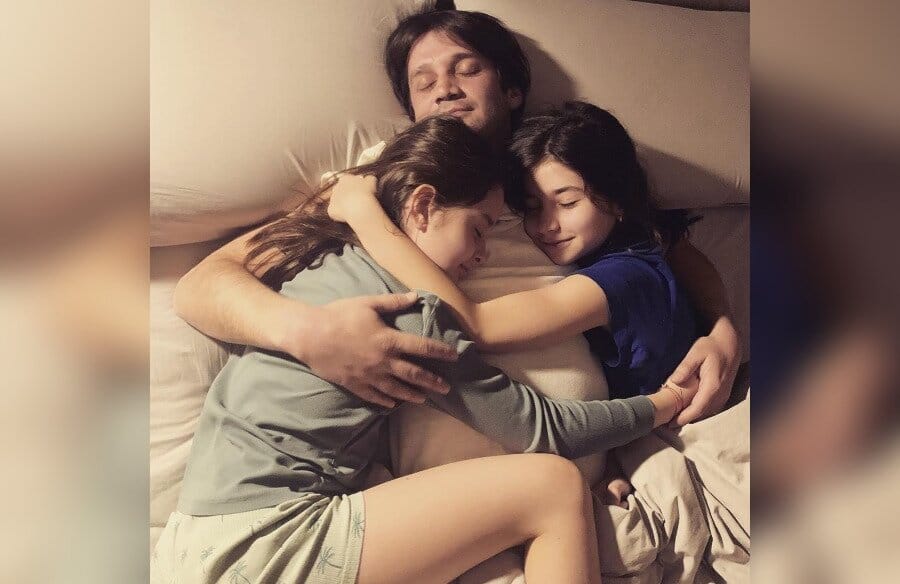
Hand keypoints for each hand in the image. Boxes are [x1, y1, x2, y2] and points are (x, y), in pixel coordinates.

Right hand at [277, 291, 457, 407]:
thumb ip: (393, 302)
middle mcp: (383, 361)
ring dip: (412, 394)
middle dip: (432, 381)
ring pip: (396, 389)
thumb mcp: (368, 303)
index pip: (422, 347)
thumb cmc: (339, 315)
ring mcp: (369, 375)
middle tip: (446, 389)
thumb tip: (416, 296)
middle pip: (413, 374)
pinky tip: (393, 403)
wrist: (310, 335)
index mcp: (388, 340)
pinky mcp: (354, 384)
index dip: (440, 351)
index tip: (454, 356)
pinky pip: (374, 395)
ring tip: (425, 399)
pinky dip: (385, 400)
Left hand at [327, 173, 377, 222]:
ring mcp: (332, 198)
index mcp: (345, 178)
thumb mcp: (371, 181)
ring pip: (338, 201)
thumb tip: (368, 180)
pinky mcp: (331, 209)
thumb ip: (368, 179)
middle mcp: (336, 187)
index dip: (354, 186)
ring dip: (344, 205)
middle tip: (357, 200)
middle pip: (341, 191)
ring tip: (354, 209)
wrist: (360, 206)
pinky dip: (341, 215)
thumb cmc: (366, 192)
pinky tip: (349, 216)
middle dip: (348, 195)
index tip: (360, 191)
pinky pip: (336, 212)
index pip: (348, 180)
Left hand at [670, 317, 741, 424]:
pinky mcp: (722, 395)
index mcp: (713, 386)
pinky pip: (710, 407)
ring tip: (674, 418)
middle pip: (701, 413)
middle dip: (685, 419)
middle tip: (667, 423)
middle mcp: (720, 394)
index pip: (698, 408)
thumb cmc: (711, 347)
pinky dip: (698, 411)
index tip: (671, 423)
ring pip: (706, 412)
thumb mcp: (696, 352)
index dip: (685, 417)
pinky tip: (686, 409)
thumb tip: (673, 381)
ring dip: (691, 416)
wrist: (729, 345)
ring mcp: (723, 395)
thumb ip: (685, 367)